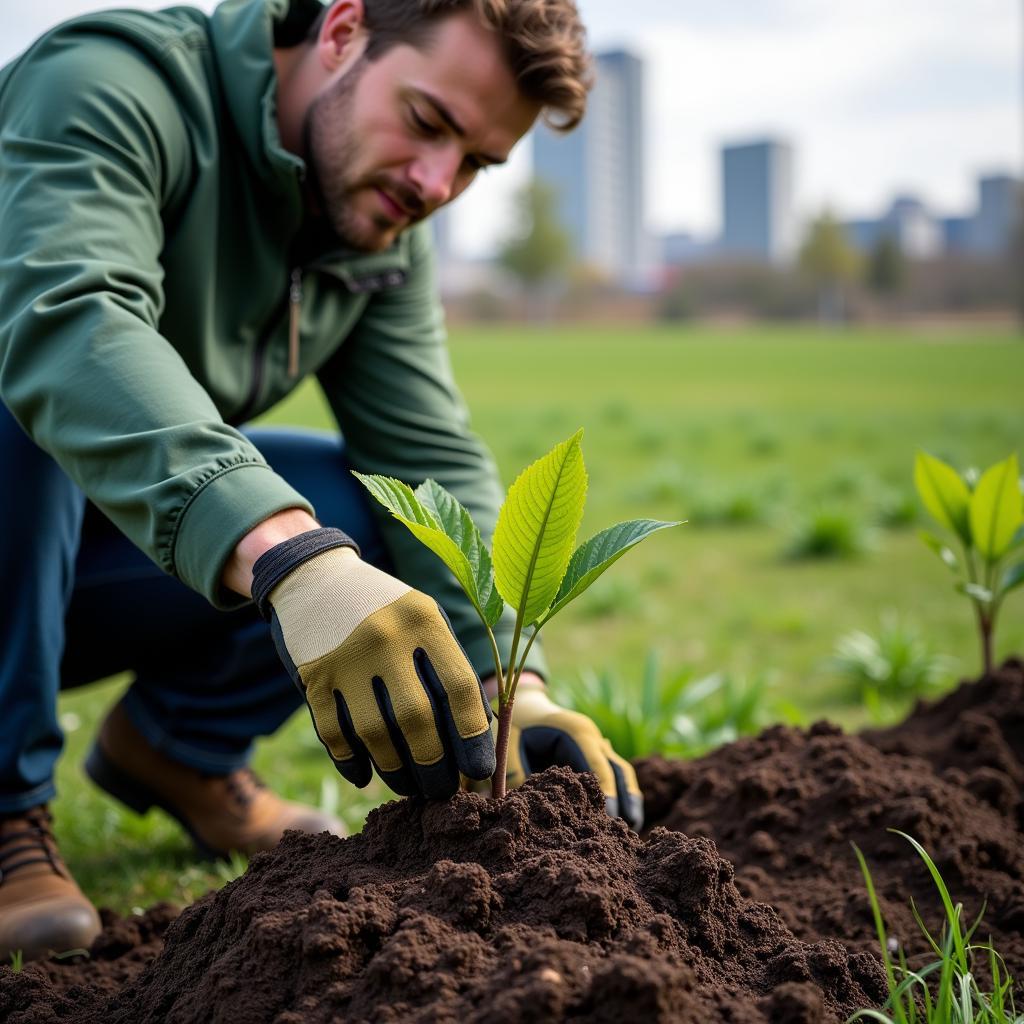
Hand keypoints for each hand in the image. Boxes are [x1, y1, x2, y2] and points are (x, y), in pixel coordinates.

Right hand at [251, 528, 494, 797]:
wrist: (315, 577)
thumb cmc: (386, 609)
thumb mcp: (423, 618)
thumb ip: (448, 665)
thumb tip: (479, 735)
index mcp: (424, 620)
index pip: (459, 687)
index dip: (473, 736)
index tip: (479, 770)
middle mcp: (386, 637)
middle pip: (417, 719)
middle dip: (434, 766)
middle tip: (443, 791)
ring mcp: (346, 657)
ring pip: (375, 734)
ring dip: (396, 771)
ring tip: (410, 787)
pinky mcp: (313, 676)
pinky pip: (334, 734)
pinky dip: (352, 762)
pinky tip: (366, 776)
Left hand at [497, 680, 643, 830]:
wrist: (526, 705)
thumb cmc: (518, 724)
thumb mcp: (510, 743)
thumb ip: (515, 773)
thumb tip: (519, 807)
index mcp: (575, 733)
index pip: (598, 766)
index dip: (606, 793)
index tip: (610, 818)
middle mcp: (592, 737)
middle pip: (618, 770)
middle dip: (626, 800)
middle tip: (629, 829)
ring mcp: (597, 743)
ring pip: (622, 772)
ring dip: (629, 798)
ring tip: (633, 827)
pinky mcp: (596, 752)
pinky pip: (614, 773)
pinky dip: (620, 793)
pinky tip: (621, 816)